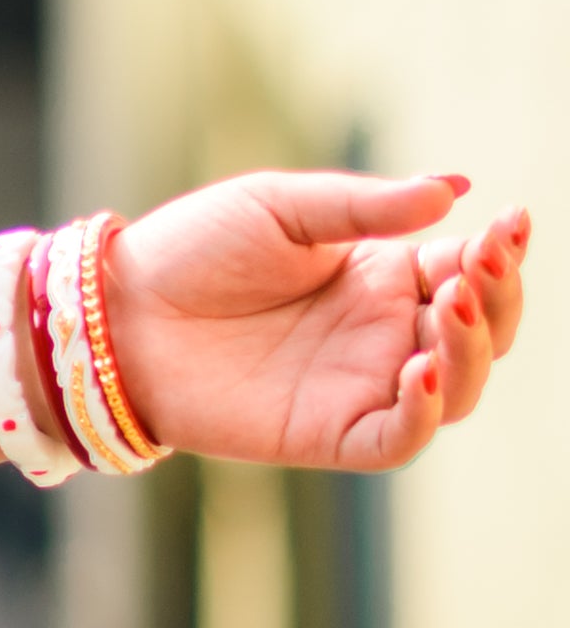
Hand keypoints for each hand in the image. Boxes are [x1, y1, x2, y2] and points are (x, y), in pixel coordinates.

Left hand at [103, 172, 528, 474]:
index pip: (469, 271)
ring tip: (449, 304)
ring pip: (457, 388)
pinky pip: (397, 438)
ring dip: (472, 349)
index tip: (510, 220)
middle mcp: (381, 334)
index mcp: (381, 276)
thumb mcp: (283, 207)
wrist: (117, 312)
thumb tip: (454, 189)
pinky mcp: (326, 433)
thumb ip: (367, 207)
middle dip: (497, 299)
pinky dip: (424, 411)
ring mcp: (358, 386)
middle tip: (481, 263)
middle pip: (480, 333)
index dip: (500, 252)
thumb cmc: (194, 251)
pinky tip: (423, 367)